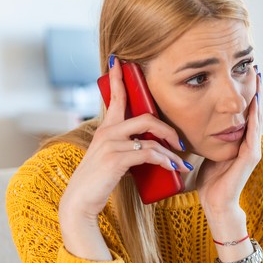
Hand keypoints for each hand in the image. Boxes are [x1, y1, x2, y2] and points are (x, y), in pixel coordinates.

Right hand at [58, 56, 190, 259]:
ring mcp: (110, 144)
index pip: (115, 97)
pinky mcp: (115, 158)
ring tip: (182, 164)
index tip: (120, 60)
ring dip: (171, 152)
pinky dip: (164, 161)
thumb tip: (150, 148)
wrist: (81, 202)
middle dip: (168, 129)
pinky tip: (172, 169)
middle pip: (146, 117)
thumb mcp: (113, 159)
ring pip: (151, 138)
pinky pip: (148, 154)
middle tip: (181, 143)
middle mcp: (107, 131)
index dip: (118, 78)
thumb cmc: (99, 182)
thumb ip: (127, 147)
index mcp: (106, 129)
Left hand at [196, 84, 261, 240]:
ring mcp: (252, 150)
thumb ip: (207, 139)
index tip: (243, 76)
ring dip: (258, 100)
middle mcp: (249, 145)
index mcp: (239, 143)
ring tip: (258, 81)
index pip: (244, 115)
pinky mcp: (251, 157)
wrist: (215, 203)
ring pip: (256, 119)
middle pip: (254, 113)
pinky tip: (254, 103)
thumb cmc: (209, 181)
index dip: (245, 96)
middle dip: (255, 92)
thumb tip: (192, 124)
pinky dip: (255, 117)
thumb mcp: (206, 153)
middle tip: (256, 71)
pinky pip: (254, 132)